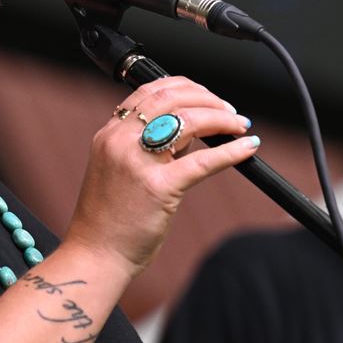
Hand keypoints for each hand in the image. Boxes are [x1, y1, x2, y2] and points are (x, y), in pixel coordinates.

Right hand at [63, 76, 257, 278]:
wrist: (95, 256)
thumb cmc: (110, 221)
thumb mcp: (120, 172)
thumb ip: (148, 148)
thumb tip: (191, 132)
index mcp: (109, 135)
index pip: (149, 92)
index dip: (184, 86)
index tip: (206, 95)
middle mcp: (119, 141)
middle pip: (170, 97)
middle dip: (207, 98)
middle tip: (229, 110)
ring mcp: (137, 163)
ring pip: (188, 120)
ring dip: (221, 117)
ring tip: (239, 125)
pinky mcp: (158, 188)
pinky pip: (204, 161)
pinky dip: (231, 151)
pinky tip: (247, 147)